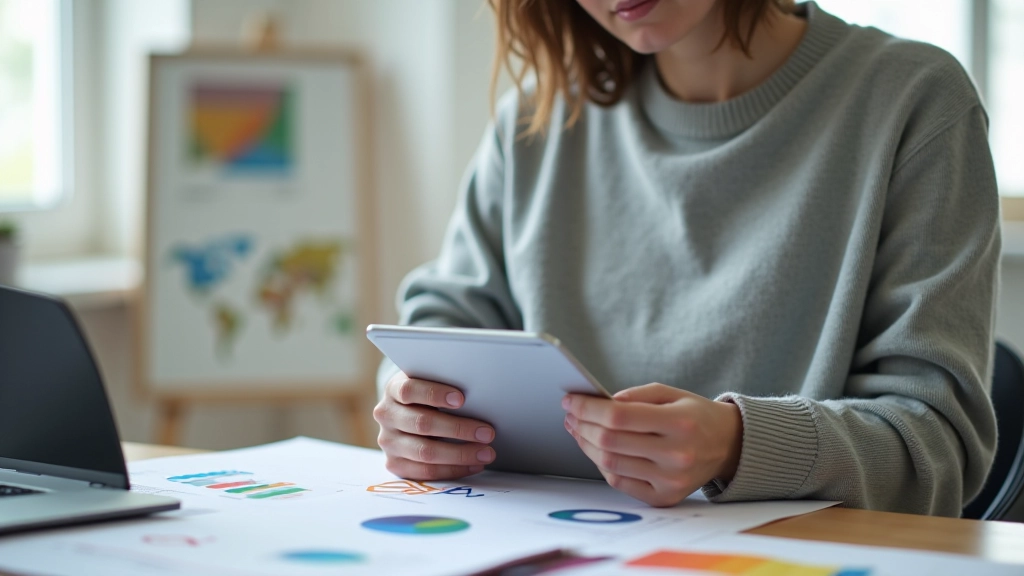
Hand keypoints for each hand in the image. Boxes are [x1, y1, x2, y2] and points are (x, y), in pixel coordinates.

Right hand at [373, 371, 496, 479]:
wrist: (407, 412)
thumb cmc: (429, 394)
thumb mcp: (432, 382)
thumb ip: (446, 384)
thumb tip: (480, 394)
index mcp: (393, 390)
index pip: (409, 390)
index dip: (435, 394)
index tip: (461, 399)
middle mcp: (386, 416)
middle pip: (422, 423)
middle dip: (459, 429)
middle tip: (488, 432)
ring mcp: (388, 442)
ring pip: (425, 452)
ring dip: (460, 454)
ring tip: (486, 453)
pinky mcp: (394, 463)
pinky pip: (425, 472)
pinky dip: (453, 469)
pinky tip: (474, 465)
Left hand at [562, 383, 742, 506]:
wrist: (728, 446)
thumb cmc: (695, 416)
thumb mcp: (671, 394)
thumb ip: (635, 396)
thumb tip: (599, 403)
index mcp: (679, 423)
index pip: (619, 416)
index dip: (588, 408)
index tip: (570, 400)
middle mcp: (677, 455)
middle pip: (610, 441)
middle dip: (582, 425)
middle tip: (570, 414)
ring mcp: (670, 480)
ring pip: (610, 463)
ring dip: (586, 445)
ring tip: (578, 429)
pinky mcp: (664, 497)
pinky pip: (619, 482)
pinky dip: (602, 464)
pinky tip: (597, 449)